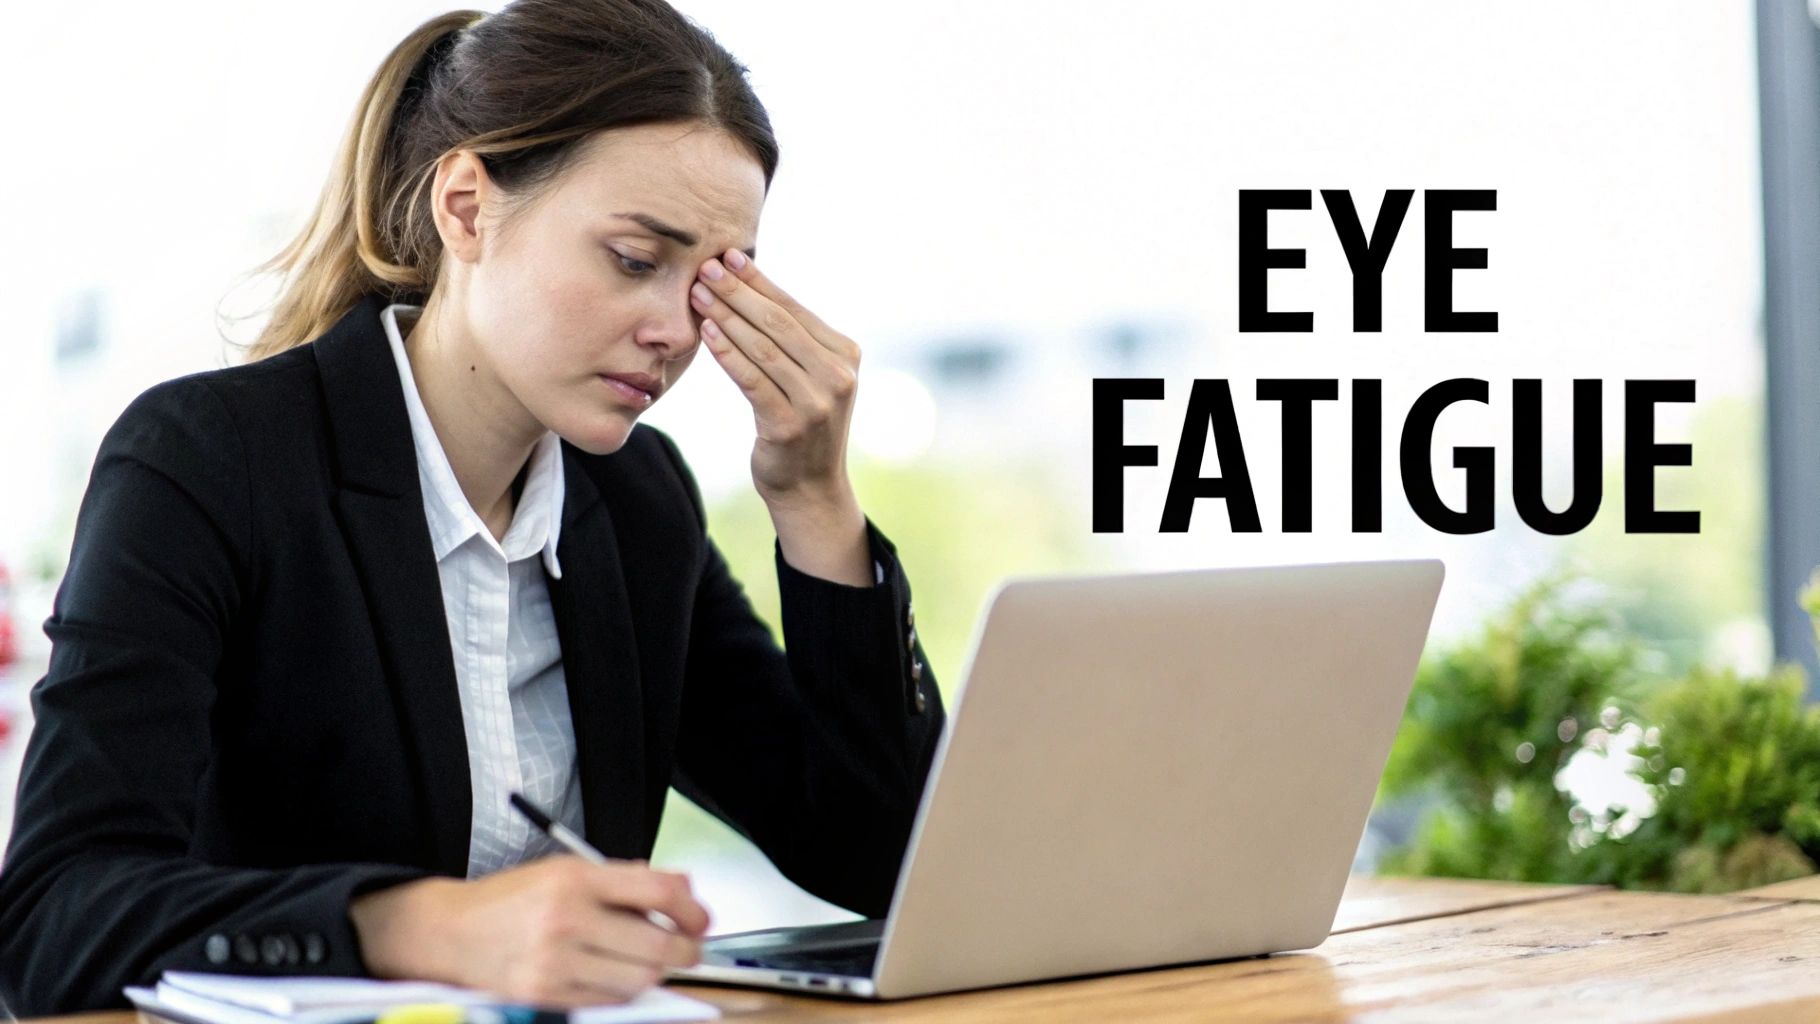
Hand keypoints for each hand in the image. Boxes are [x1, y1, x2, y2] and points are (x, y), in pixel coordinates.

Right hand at [349, 855, 710, 1007]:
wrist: (449, 932)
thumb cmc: (511, 899)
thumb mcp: (566, 871)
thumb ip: (625, 880)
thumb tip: (681, 888)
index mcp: (575, 879)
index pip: (657, 892)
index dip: (691, 908)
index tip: (700, 918)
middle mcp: (566, 918)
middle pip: (656, 945)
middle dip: (686, 951)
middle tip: (690, 949)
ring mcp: (555, 962)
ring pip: (637, 979)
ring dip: (654, 973)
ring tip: (647, 961)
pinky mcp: (546, 996)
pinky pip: (609, 1001)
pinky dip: (624, 991)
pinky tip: (617, 975)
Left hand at [690, 249, 860, 504]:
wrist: (810, 487)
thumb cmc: (802, 422)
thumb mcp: (811, 376)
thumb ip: (793, 340)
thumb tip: (748, 286)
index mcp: (846, 354)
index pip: (794, 308)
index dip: (759, 281)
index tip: (728, 257)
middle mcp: (838, 375)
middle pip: (778, 323)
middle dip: (738, 292)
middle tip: (706, 268)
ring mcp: (816, 402)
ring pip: (762, 348)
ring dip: (726, 317)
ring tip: (698, 294)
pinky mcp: (789, 424)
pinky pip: (751, 379)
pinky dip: (728, 352)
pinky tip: (707, 332)